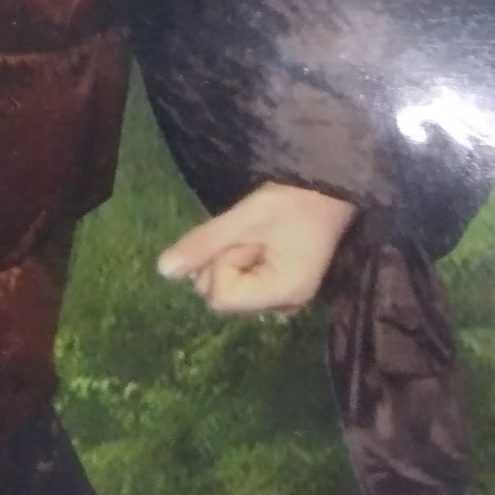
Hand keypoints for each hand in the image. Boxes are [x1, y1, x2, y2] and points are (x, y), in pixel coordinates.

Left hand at [157, 182, 355, 313]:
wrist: (331, 188)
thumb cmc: (294, 199)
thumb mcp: (246, 216)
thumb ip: (204, 243)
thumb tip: (163, 271)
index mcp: (282, 293)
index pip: (221, 296)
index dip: (221, 262)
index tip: (245, 237)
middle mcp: (286, 306)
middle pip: (224, 295)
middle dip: (225, 260)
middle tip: (253, 234)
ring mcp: (285, 299)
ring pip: (231, 288)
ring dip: (233, 258)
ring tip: (260, 235)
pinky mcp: (282, 287)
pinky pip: (245, 282)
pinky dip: (243, 260)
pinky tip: (263, 243)